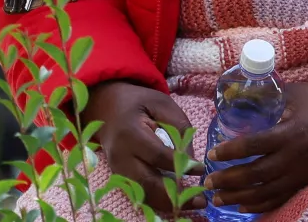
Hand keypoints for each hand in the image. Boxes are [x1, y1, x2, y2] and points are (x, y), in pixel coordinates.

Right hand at [86, 82, 205, 213]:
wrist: (106, 107)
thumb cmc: (138, 103)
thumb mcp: (162, 103)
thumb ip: (179, 127)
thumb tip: (191, 160)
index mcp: (130, 133)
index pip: (157, 155)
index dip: (180, 165)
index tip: (201, 169)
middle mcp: (120, 156)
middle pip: (147, 183)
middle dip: (175, 195)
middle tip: (201, 200)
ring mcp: (117, 169)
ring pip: (142, 194)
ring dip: (168, 203)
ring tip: (192, 205)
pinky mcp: (119, 177)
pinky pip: (139, 193)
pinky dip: (157, 201)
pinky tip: (176, 202)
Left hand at [205, 82, 307, 213]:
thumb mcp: (296, 93)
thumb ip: (268, 97)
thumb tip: (237, 97)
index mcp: (291, 132)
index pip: (254, 145)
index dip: (231, 152)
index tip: (212, 156)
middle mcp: (297, 156)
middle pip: (257, 174)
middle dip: (229, 180)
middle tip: (208, 183)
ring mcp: (305, 172)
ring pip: (268, 191)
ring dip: (240, 197)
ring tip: (219, 199)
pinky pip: (284, 197)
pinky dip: (263, 204)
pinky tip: (245, 206)